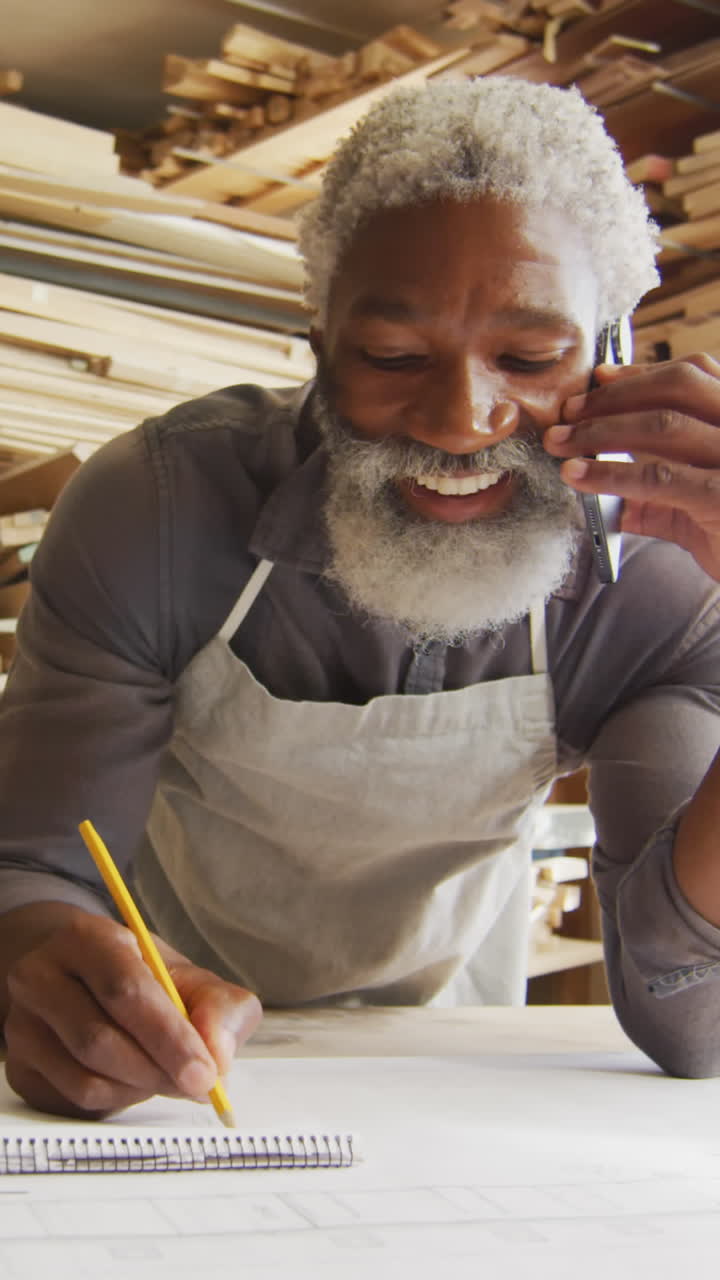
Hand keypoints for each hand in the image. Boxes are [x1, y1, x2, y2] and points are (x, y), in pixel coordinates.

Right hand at [3, 912, 261, 1118]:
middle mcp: (41, 978)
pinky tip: (135, 1079)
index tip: (205, 1071)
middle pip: (99, 1039)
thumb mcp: (186, 975)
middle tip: (198, 1083)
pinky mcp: (21, 1068)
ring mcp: (23, 1026)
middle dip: (159, 1069)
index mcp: (86, 938)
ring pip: (87, 1079)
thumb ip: (219, 1006)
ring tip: (169, 1075)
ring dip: (141, 1088)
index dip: (168, 1035)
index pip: (124, 990)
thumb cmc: (138, 976)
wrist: (75, 977)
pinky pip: (76, 1101)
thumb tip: (218, 1053)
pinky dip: (119, 1099)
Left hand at [544, 353, 719, 580]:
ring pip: (664, 424)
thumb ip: (658, 493)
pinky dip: (611, 473)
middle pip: (677, 387)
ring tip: (562, 443)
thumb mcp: (699, 507)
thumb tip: (604, 484)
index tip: (598, 379)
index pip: (695, 374)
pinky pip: (659, 476)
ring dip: (601, 429)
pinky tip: (579, 475)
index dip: (642, 374)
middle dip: (615, 396)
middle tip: (568, 414)